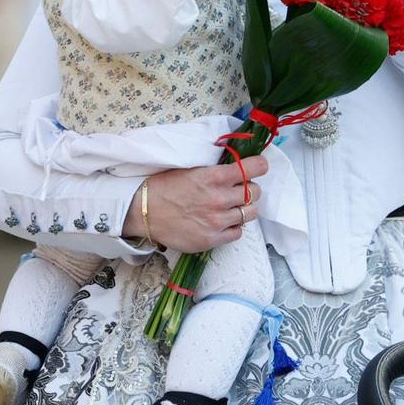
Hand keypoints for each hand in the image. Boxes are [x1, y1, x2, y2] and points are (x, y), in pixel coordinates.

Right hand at [123, 153, 271, 254]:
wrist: (144, 211)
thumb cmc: (165, 187)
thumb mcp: (192, 169)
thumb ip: (216, 169)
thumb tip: (237, 165)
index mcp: (214, 176)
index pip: (254, 168)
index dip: (259, 166)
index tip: (258, 166)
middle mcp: (219, 198)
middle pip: (255, 192)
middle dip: (250, 188)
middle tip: (239, 189)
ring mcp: (217, 221)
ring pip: (250, 213)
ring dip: (244, 208)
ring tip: (232, 207)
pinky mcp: (212, 239)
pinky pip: (237, 233)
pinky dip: (233, 227)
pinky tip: (222, 222)